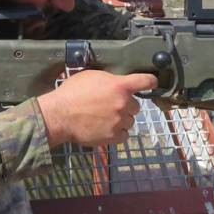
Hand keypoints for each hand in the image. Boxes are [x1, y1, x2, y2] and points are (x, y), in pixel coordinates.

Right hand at [37, 70, 157, 146]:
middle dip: (126, 105)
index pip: (145, 81)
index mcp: (120, 86)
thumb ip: (109, 79)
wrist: (60, 115)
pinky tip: (106, 128)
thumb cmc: (72, 92)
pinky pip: (124, 134)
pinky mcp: (113, 136)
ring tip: (105, 118)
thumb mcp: (91, 76)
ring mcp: (120, 121)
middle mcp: (123, 103)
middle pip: (136, 105)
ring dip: (121, 119)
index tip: (153, 83)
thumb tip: (116, 81)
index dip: (150, 82)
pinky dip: (117, 132)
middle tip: (111, 105)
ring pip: (130, 121)